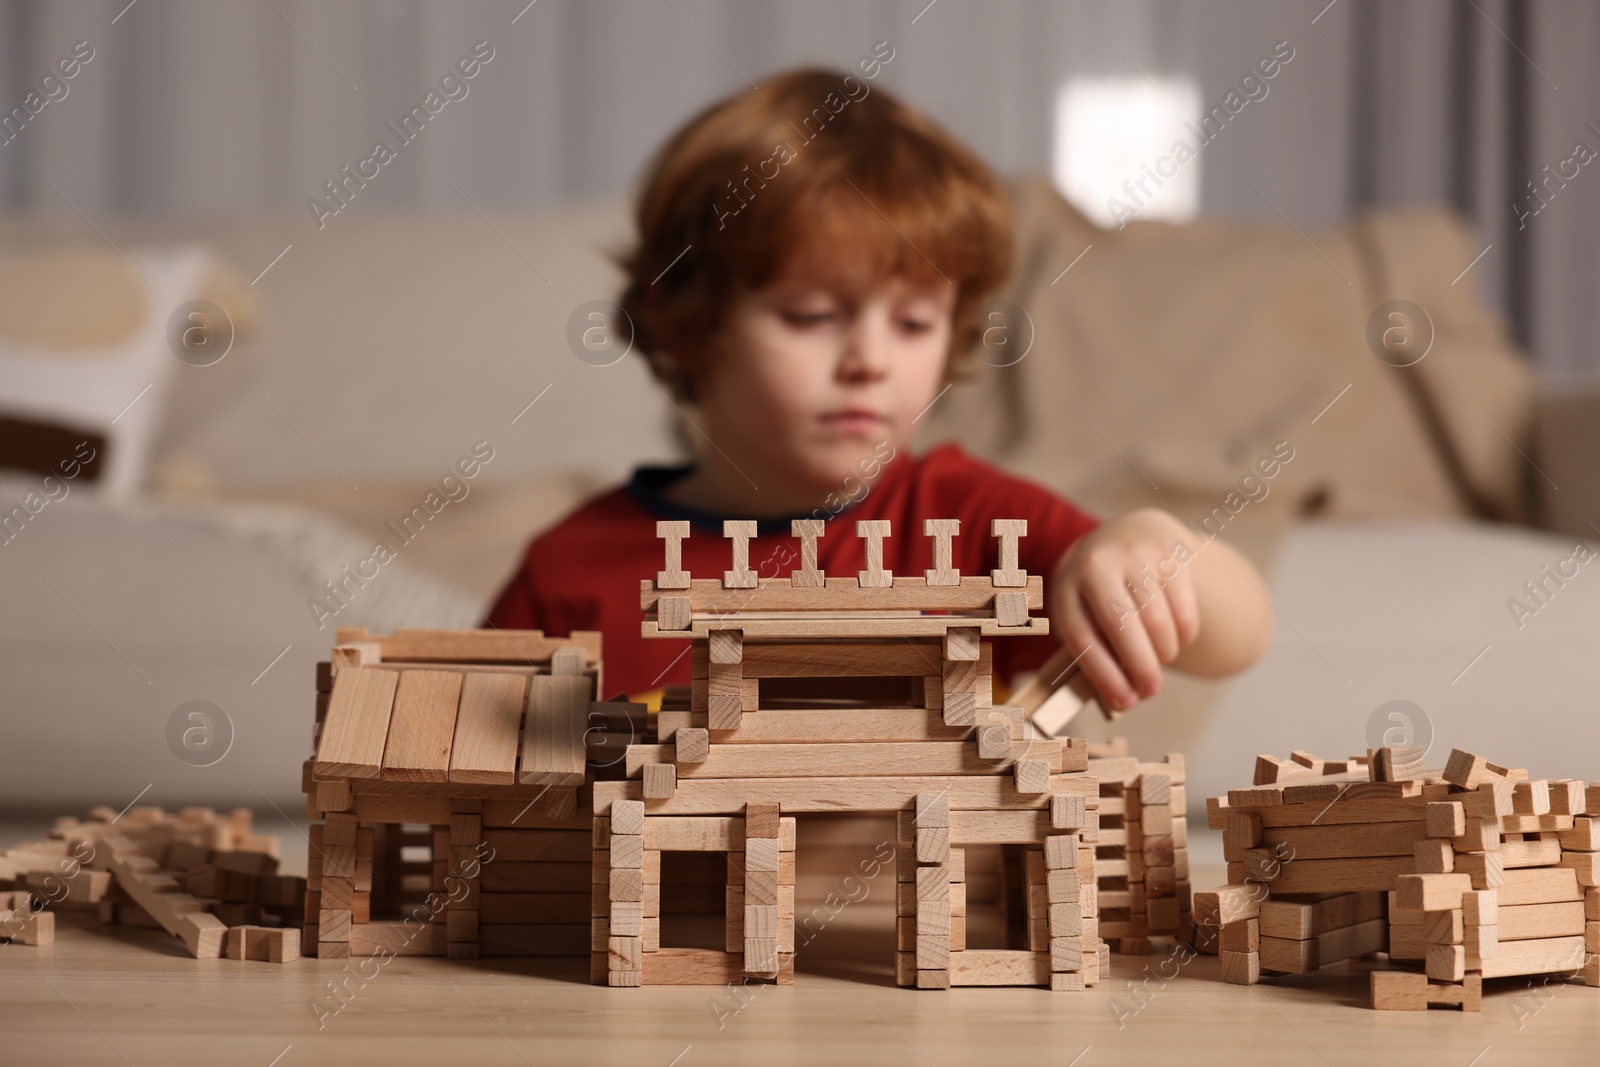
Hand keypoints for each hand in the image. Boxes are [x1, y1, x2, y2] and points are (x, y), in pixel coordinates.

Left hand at [1050, 508, 1201, 711]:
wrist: (1129, 534)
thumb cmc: (1101, 592)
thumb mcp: (1085, 611)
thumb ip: (1097, 649)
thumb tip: (1122, 700)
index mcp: (1066, 587)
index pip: (1081, 636)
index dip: (1103, 674)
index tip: (1125, 702)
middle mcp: (1096, 565)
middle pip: (1119, 625)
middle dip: (1140, 666)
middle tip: (1152, 691)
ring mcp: (1133, 555)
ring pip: (1156, 619)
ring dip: (1164, 652)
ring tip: (1162, 662)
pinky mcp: (1169, 553)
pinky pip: (1183, 607)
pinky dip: (1184, 633)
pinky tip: (1177, 638)